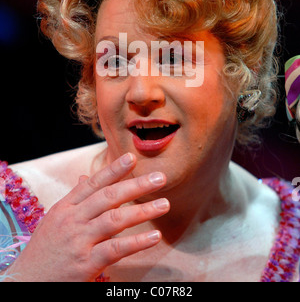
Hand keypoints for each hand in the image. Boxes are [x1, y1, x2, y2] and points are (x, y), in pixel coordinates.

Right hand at [4, 153, 169, 281]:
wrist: (26, 282)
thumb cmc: (44, 250)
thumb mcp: (54, 220)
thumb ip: (73, 199)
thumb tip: (84, 177)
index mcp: (65, 208)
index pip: (93, 183)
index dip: (113, 170)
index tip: (131, 157)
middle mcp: (72, 220)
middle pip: (108, 197)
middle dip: (135, 185)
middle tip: (160, 178)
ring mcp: (79, 241)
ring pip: (114, 220)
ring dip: (143, 211)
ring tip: (164, 203)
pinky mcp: (85, 264)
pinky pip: (115, 250)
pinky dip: (136, 242)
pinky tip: (154, 236)